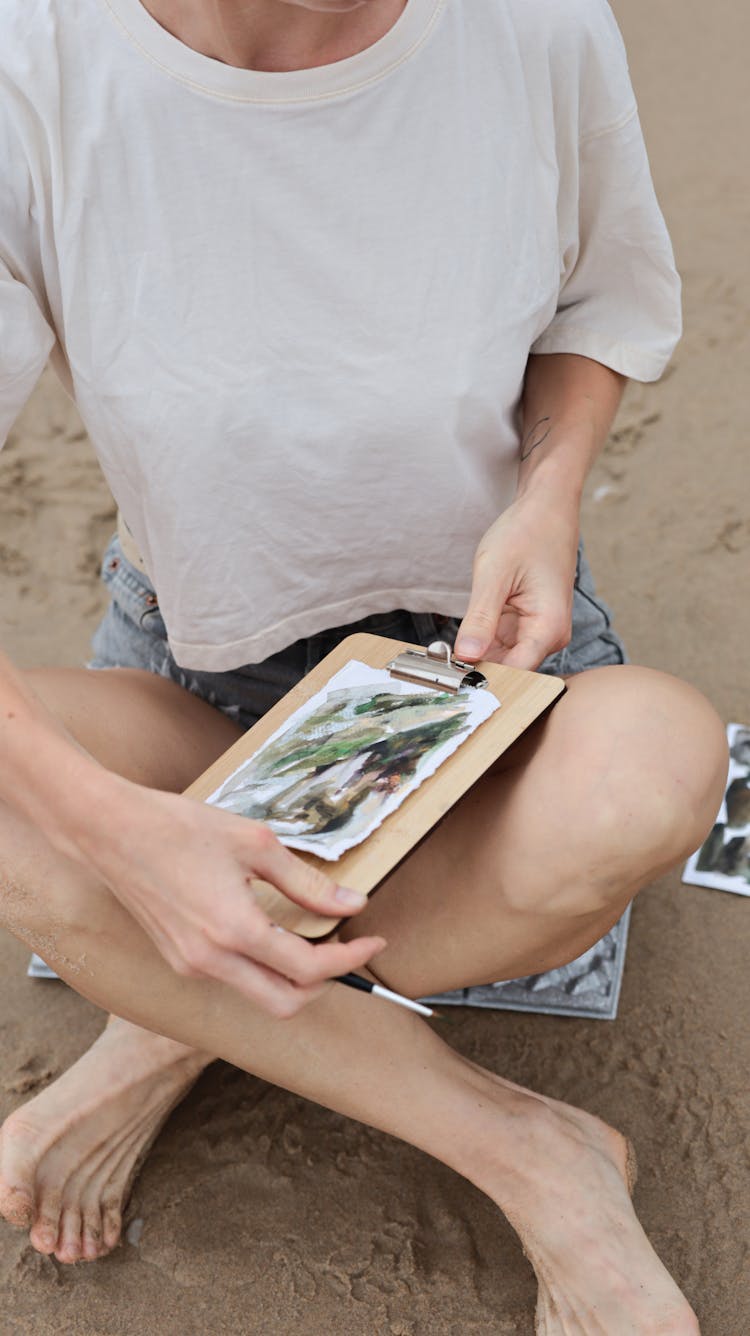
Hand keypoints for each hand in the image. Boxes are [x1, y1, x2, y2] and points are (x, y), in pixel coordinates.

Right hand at [76, 778, 385, 1017]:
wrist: (110, 830)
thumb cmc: (178, 827)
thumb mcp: (255, 844)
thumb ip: (307, 882)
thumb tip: (352, 904)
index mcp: (234, 930)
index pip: (309, 968)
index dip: (351, 960)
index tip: (374, 942)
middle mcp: (211, 960)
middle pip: (287, 1003)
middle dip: (324, 983)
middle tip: (345, 949)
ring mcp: (191, 966)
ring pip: (260, 996)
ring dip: (293, 978)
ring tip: (312, 939)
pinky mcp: (178, 960)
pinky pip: (233, 980)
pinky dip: (262, 968)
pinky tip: (271, 933)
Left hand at [454, 491, 578, 669]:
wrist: (546, 510)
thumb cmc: (526, 534)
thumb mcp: (494, 574)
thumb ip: (480, 619)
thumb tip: (466, 657)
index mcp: (548, 627)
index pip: (516, 672)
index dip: (482, 679)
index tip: (449, 681)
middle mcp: (549, 636)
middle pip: (509, 669)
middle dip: (475, 669)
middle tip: (436, 666)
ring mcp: (539, 632)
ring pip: (503, 658)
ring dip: (475, 657)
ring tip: (443, 655)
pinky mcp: (528, 625)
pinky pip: (502, 644)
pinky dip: (481, 643)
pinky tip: (460, 641)